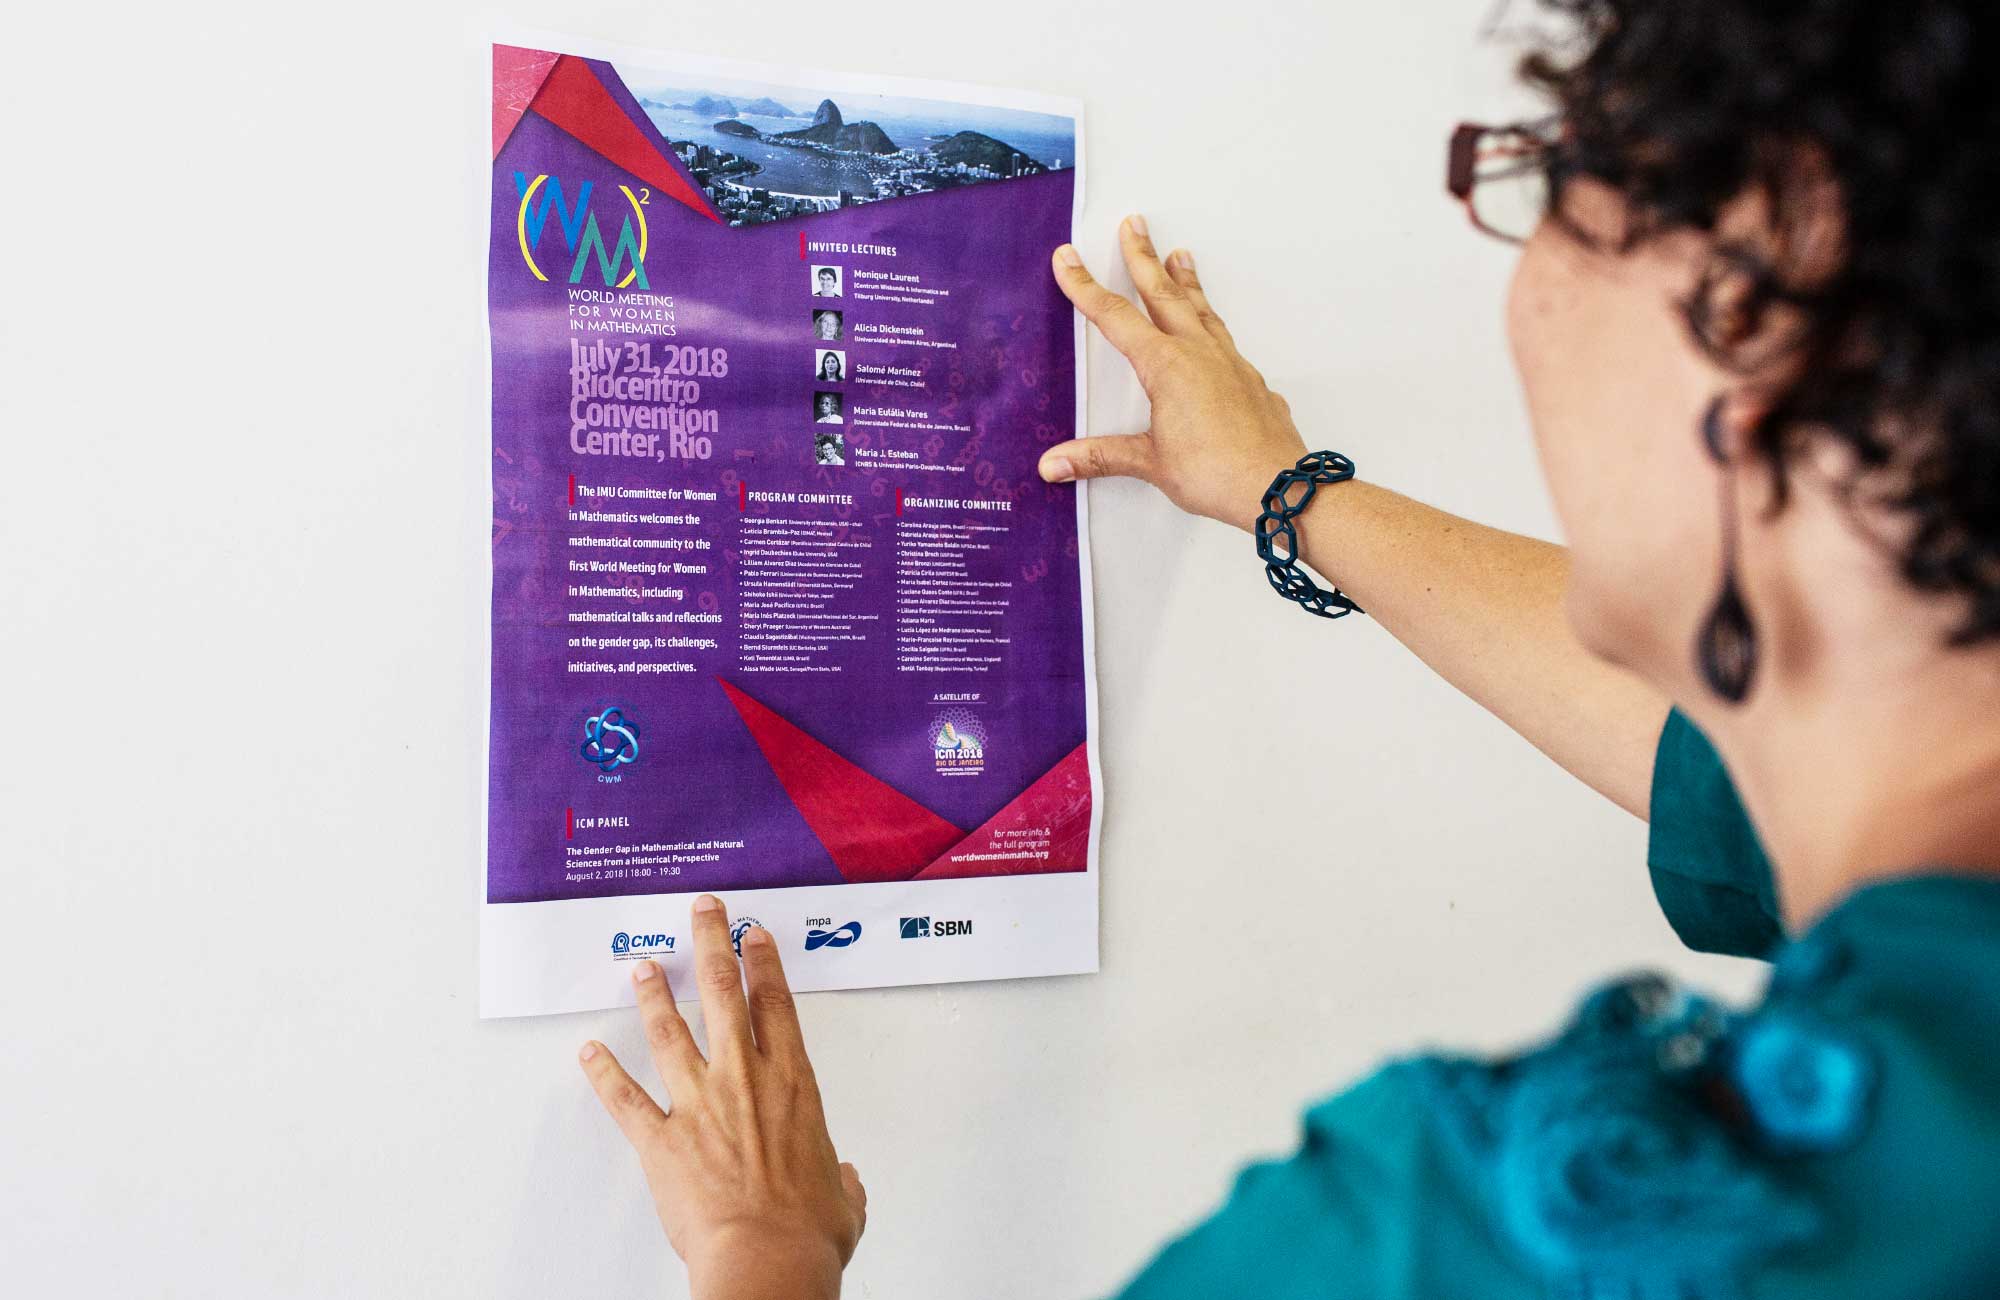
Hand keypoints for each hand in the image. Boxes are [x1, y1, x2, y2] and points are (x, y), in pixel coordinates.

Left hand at [579, 896, 865, 1299]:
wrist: (768, 1259)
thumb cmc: (807, 1232)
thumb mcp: (843, 1198)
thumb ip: (842, 1180)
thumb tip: (845, 1182)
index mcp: (793, 1085)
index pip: (777, 1004)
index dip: (764, 962)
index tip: (755, 936)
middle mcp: (744, 1080)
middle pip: (724, 993)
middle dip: (712, 944)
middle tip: (705, 912)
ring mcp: (699, 1104)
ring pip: (670, 1032)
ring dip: (654, 995)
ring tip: (642, 966)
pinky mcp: (662, 1139)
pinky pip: (625, 1099)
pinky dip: (603, 1074)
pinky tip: (589, 1052)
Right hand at [1039, 214, 1307, 530]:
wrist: (1279, 486)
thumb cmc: (1217, 473)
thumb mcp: (1150, 463)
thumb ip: (1101, 457)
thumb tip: (1053, 464)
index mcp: (1166, 366)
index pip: (1115, 317)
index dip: (1085, 287)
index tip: (1067, 258)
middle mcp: (1198, 353)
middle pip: (1162, 294)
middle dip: (1143, 257)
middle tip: (1135, 223)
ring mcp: (1229, 363)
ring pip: (1201, 310)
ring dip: (1185, 280)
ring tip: (1180, 255)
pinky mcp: (1251, 381)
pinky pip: (1226, 339)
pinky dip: (1212, 323)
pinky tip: (1212, 329)